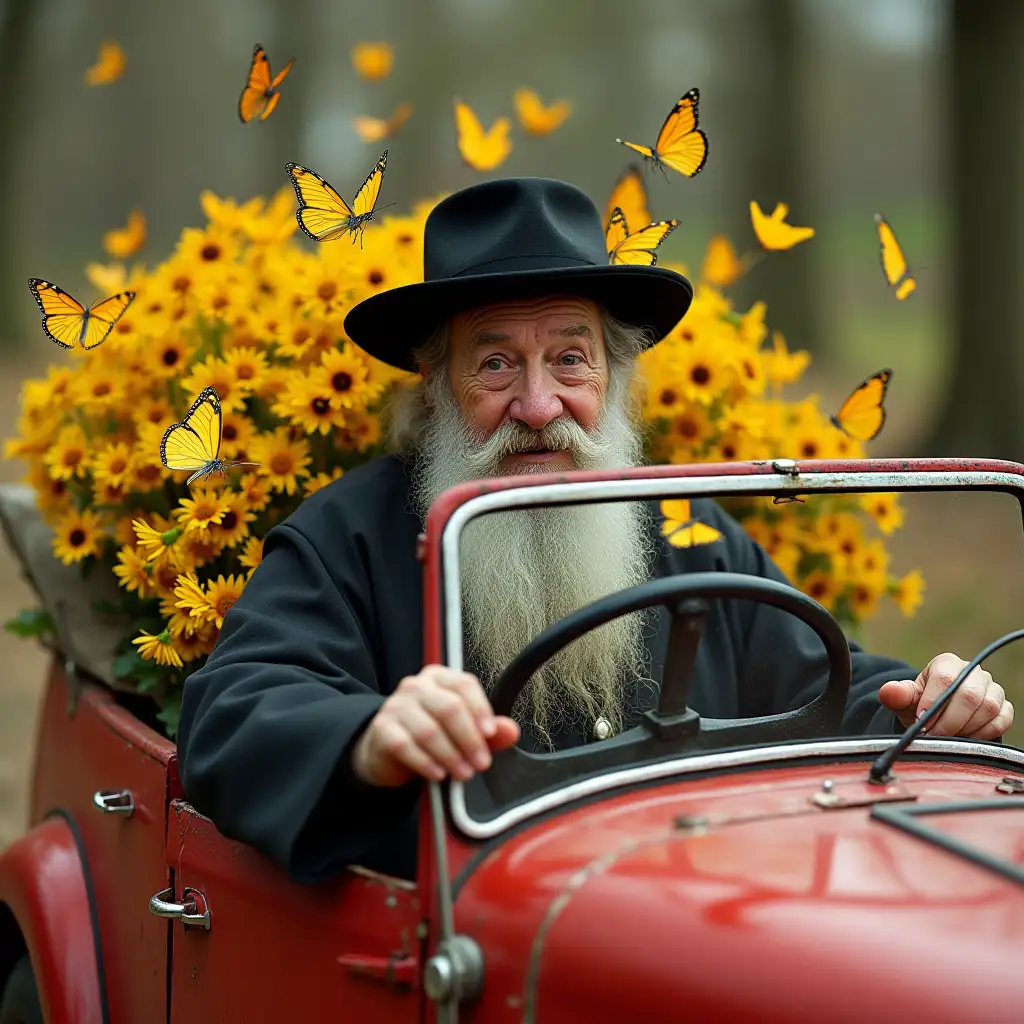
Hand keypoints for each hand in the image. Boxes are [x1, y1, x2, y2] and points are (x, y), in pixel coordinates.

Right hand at [350, 664, 520, 786]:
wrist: (388, 749)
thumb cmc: (431, 733)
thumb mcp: (462, 730)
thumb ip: (488, 730)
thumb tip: (511, 731)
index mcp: (439, 678)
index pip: (464, 685)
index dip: (480, 709)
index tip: (491, 733)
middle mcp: (416, 686)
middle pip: (449, 708)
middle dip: (469, 739)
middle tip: (481, 763)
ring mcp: (396, 706)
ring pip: (428, 730)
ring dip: (450, 755)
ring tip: (463, 773)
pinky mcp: (381, 729)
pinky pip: (405, 746)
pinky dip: (425, 762)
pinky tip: (438, 774)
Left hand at [878, 652, 1013, 738]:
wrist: (937, 714)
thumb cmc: (921, 704)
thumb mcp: (905, 699)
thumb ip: (897, 694)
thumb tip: (888, 691)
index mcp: (947, 663)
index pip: (945, 678)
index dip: (933, 702)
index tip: (922, 721)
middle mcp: (973, 672)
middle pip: (969, 695)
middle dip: (949, 721)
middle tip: (934, 735)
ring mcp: (992, 689)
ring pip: (988, 708)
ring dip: (966, 728)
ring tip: (947, 736)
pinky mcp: (1004, 706)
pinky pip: (1001, 720)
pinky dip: (984, 734)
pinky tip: (966, 738)